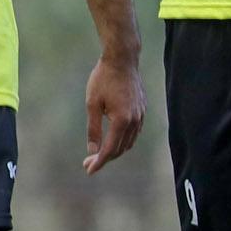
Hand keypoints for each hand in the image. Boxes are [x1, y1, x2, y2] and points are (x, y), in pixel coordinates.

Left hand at [81, 52, 145, 173]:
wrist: (122, 60)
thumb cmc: (103, 79)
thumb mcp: (92, 104)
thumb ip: (93, 129)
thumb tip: (93, 151)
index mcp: (122, 121)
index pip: (110, 149)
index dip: (99, 162)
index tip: (88, 170)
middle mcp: (134, 121)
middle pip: (120, 149)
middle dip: (104, 159)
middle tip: (88, 164)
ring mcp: (141, 116)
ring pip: (128, 142)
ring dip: (114, 151)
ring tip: (98, 155)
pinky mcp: (142, 111)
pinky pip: (133, 133)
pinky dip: (123, 141)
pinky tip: (112, 141)